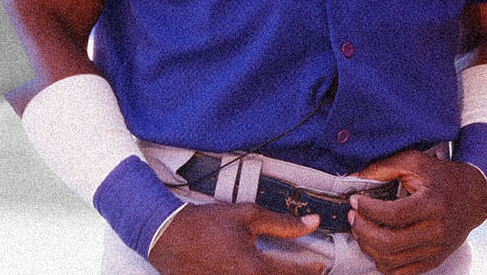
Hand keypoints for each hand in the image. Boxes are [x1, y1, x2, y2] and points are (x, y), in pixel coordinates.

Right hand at [147, 202, 326, 274]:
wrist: (167, 235)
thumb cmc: (203, 225)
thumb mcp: (247, 216)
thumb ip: (283, 223)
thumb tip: (311, 222)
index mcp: (252, 268)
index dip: (310, 270)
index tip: (320, 266)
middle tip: (306, 270)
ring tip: (281, 270)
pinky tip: (257, 270)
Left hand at [348, 149, 486, 274]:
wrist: (475, 197)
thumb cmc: (443, 177)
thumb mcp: (416, 162)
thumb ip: (385, 167)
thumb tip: (355, 177)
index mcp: (433, 204)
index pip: (394, 214)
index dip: (368, 209)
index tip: (355, 200)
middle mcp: (436, 231)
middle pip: (390, 242)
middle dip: (363, 230)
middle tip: (353, 217)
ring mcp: (435, 250)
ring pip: (391, 261)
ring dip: (368, 247)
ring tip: (361, 230)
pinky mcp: (433, 261)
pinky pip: (400, 272)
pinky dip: (382, 262)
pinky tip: (375, 246)